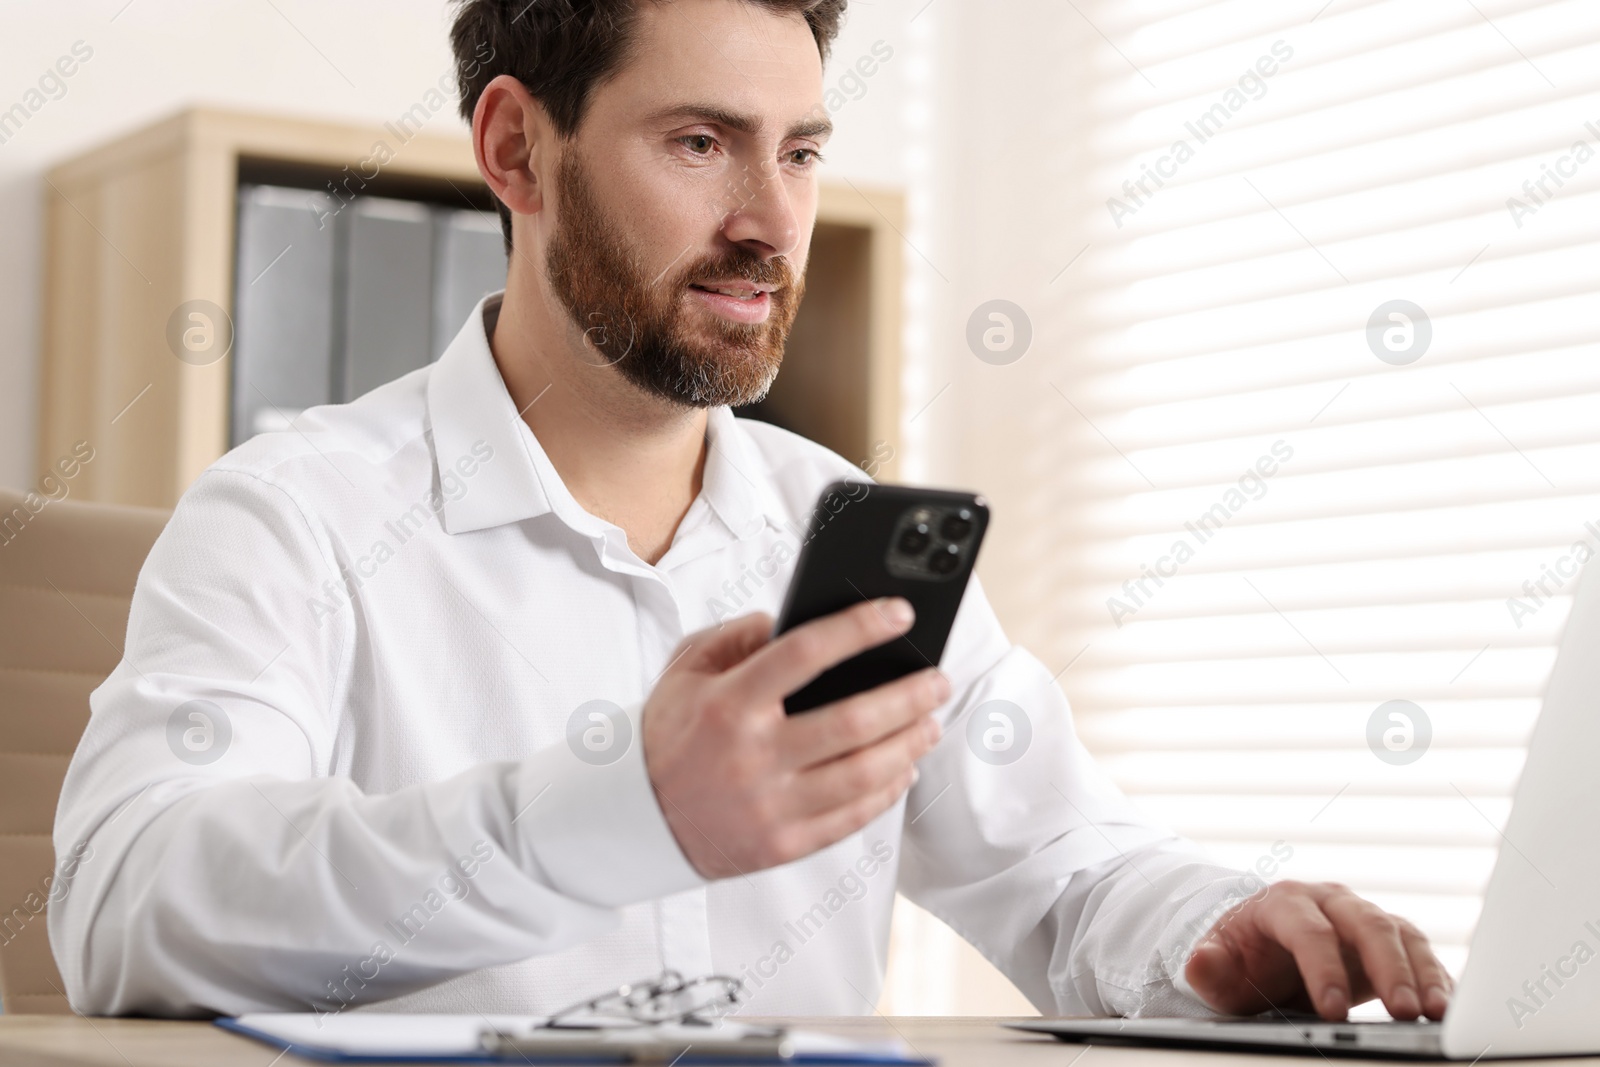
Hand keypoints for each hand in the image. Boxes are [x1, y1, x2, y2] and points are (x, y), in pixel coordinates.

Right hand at [642, 598, 948, 878]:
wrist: (636, 819)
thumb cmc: (668, 735)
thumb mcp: (686, 670)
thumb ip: (736, 636)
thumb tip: (790, 620)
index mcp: (730, 703)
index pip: (807, 653)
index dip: (860, 628)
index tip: (899, 614)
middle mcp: (754, 755)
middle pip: (854, 720)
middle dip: (908, 695)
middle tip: (938, 679)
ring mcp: (771, 805)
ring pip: (863, 773)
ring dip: (908, 744)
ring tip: (930, 721)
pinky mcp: (783, 844)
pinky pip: (852, 818)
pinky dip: (887, 791)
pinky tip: (903, 768)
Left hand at [1184, 881, 1452, 1021]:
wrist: (1262, 946)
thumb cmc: (1243, 958)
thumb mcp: (1219, 968)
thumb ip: (1209, 968)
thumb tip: (1199, 962)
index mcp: (1283, 903)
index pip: (1308, 930)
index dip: (1322, 968)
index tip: (1331, 1010)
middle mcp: (1329, 902)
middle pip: (1366, 923)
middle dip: (1388, 966)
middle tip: (1403, 1010)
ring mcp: (1362, 917)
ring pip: (1401, 934)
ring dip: (1422, 972)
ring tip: (1435, 1012)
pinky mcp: (1388, 939)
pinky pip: (1420, 951)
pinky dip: (1436, 977)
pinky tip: (1447, 1007)